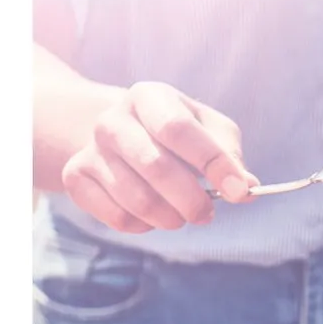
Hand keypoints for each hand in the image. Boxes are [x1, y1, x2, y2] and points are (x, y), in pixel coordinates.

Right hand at [62, 81, 258, 232]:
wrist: (122, 136)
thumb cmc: (179, 136)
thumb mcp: (210, 132)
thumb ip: (230, 156)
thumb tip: (246, 188)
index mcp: (150, 97)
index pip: (179, 129)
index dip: (214, 165)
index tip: (239, 192)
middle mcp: (113, 119)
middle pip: (156, 167)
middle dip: (192, 201)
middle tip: (207, 214)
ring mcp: (91, 149)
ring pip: (137, 200)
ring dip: (170, 218)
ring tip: (181, 215)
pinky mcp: (76, 179)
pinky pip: (117, 218)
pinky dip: (144, 226)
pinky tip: (151, 215)